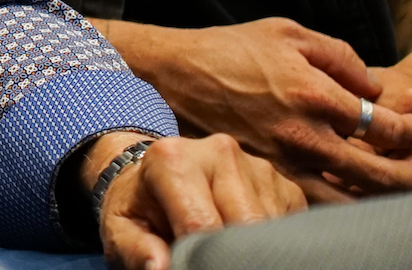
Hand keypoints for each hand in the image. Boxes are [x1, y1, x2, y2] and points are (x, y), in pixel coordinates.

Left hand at [94, 132, 303, 269]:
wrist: (157, 174)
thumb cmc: (139, 206)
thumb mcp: (122, 228)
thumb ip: (138, 249)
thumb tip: (162, 268)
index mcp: (172, 159)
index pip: (202, 225)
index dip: (203, 259)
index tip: (196, 266)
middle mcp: (219, 152)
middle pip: (245, 225)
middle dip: (232, 254)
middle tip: (215, 261)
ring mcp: (257, 166)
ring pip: (270, 227)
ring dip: (252, 247)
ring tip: (223, 247)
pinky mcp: (284, 185)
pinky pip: (289, 224)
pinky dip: (270, 240)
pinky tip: (245, 239)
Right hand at [102, 17, 411, 197]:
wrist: (172, 75)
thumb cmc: (229, 50)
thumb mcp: (288, 33)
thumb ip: (341, 56)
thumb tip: (375, 87)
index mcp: (315, 95)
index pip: (389, 128)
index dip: (408, 130)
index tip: (405, 125)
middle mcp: (303, 135)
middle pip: (383, 176)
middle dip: (407, 170)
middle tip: (406, 161)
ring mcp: (284, 163)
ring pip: (353, 200)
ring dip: (374, 192)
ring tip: (373, 175)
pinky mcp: (265, 177)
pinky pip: (316, 203)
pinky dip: (336, 198)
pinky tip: (335, 179)